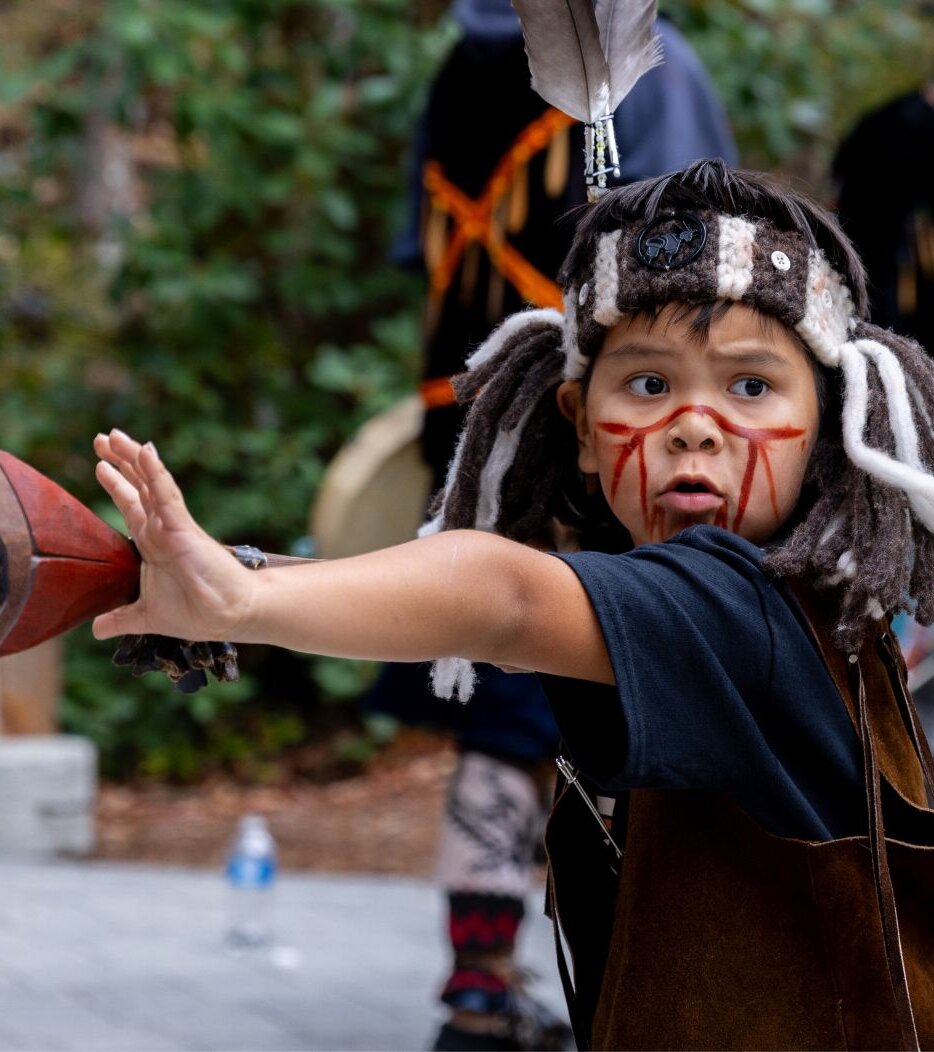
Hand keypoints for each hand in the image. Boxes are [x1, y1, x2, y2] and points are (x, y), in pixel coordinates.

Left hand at [92, 430, 255, 642]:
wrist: (230, 615)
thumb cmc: (197, 612)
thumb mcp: (147, 616)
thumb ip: (122, 617)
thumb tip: (96, 628)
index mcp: (154, 544)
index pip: (132, 506)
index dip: (117, 485)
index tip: (100, 465)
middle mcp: (163, 530)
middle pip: (139, 486)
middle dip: (120, 462)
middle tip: (102, 438)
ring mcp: (174, 526)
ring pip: (151, 484)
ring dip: (133, 458)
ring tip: (114, 436)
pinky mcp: (184, 529)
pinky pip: (166, 497)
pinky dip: (154, 474)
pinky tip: (144, 452)